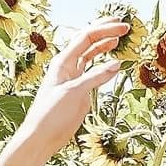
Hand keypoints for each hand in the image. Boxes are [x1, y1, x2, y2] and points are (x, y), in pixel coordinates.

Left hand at [18, 18, 129, 151]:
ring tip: (118, 39)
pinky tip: (113, 62)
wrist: (41, 137)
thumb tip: (117, 63)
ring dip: (103, 46)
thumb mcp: (74, 93)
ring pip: (89, 55)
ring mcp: (73, 78)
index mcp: (63, 62)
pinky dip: (103, 65)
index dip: (106, 29)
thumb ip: (95, 77)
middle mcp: (68, 67)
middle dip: (105, 31)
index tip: (124, 28)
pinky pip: (92, 72)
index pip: (86, 37)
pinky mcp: (79, 92)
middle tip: (124, 27)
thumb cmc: (50, 115)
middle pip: (87, 42)